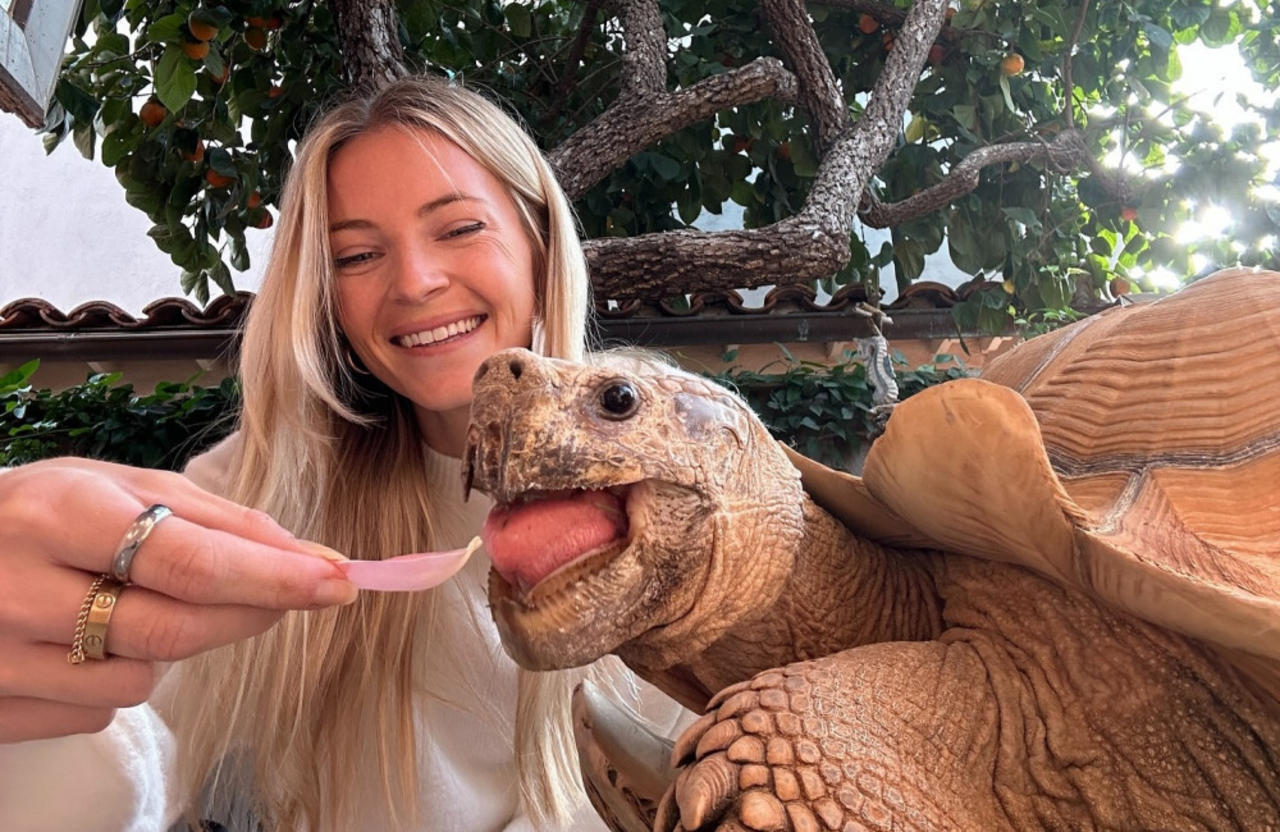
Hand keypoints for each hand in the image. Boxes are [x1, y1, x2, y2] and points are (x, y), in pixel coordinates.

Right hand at [0, 457, 356, 742]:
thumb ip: (217, 521)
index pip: (189, 562)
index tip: (339, 582)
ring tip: (132, 600)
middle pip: (176, 631)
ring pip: (140, 680)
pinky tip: (83, 638)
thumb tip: (314, 559)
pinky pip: (97, 711)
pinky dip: (115, 678)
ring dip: (170, 646)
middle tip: (297, 593)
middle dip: (252, 613)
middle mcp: (20, 589)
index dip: (273, 579)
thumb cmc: (40, 512)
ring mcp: (0, 659)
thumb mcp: (117, 488)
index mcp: (58, 513)